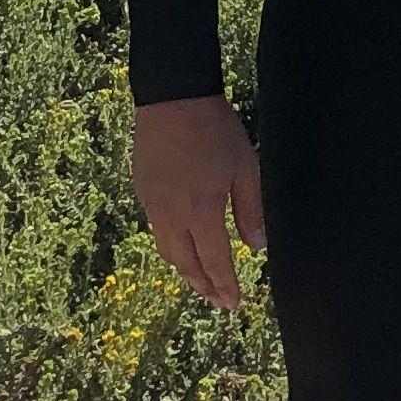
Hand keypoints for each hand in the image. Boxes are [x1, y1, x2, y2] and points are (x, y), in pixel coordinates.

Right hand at [132, 94, 267, 311]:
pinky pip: (156, 229)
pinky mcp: (142, 190)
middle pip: (186, 263)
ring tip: (200, 280)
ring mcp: (153, 203)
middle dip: (204, 286)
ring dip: (185, 269)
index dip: (226, 286)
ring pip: (167, 250)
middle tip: (218, 300)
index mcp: (202, 211)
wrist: (173, 97)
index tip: (235, 303)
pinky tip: (181, 245)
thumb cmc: (215, 130)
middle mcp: (172, 215)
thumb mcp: (245, 168)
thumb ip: (250, 210)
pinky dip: (171, 246)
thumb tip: (258, 246)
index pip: (215, 262)